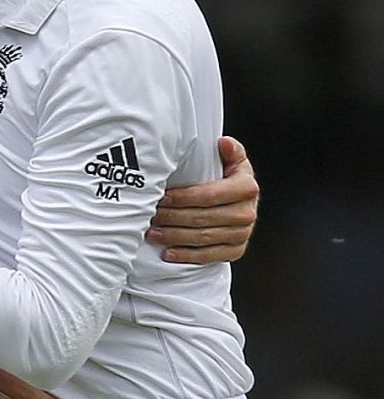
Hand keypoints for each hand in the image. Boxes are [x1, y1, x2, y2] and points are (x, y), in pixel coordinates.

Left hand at [147, 136, 257, 263]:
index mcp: (247, 188)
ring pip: (203, 238)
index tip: (163, 197)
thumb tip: (223, 142)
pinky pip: (208, 256)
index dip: (184, 198)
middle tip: (151, 216)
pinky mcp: (235, 250)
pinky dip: (186, 256)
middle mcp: (248, 213)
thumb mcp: (233, 160)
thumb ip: (230, 150)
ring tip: (153, 233)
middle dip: (173, 218)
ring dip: (175, 237)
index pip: (210, 195)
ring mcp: (242, 234)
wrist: (242, 200)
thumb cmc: (229, 176)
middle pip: (203, 218)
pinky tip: (167, 253)